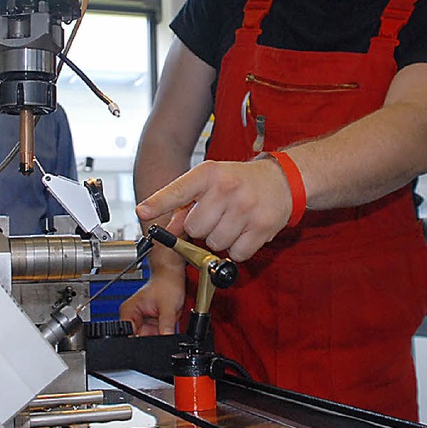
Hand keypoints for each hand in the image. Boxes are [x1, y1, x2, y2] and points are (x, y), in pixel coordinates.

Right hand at [120, 269, 185, 335]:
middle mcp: (133, 318)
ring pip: (150, 338)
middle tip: (163, 325)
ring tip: (165, 318)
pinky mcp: (152, 324)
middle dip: (153, 336)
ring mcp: (143, 322)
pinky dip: (163, 331)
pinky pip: (156, 334)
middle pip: (140, 339)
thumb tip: (166, 340)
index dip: (141, 341)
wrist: (173, 277)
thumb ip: (166, 325)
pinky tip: (166, 320)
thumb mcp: (167, 306)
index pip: (129, 335)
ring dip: (160, 333)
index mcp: (128, 311)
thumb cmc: (166, 284)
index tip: (153, 337)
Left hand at [136, 158, 291, 261]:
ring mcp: (245, 208)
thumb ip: (188, 202)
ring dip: (220, 240)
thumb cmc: (242, 181)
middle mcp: (227, 188)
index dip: (158, 202)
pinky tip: (245, 232)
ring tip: (232, 223)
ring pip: (214, 243)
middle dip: (203, 228)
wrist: (283, 180)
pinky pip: (236, 253)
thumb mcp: (213, 180)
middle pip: (195, 229)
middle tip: (217, 217)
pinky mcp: (261, 227)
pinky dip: (238, 249)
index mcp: (210, 174)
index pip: (178, 190)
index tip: (143, 211)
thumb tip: (170, 227)